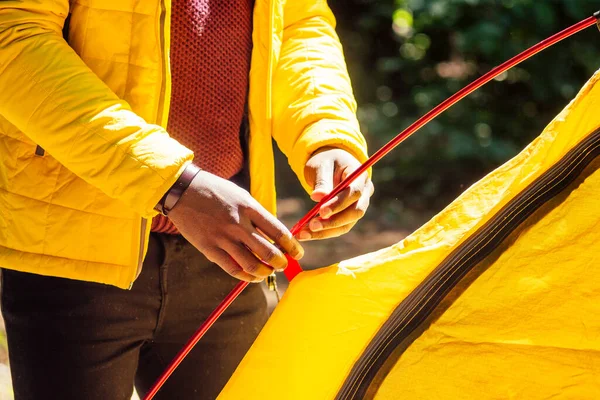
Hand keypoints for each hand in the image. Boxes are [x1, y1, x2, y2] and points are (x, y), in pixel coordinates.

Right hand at [168, 171, 303, 281]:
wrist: (183, 190)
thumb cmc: (216, 192)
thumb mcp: (241, 196)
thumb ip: (256, 215)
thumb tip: (275, 236)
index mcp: (249, 207)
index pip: (278, 231)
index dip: (291, 246)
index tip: (298, 253)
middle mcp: (238, 224)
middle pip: (267, 251)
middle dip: (280, 262)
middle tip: (284, 265)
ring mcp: (223, 237)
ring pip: (251, 264)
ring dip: (264, 272)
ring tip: (268, 272)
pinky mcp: (209, 248)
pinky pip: (232, 268)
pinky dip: (246, 276)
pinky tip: (252, 277)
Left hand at [300, 147, 373, 240]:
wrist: (329, 163)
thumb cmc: (326, 160)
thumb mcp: (321, 165)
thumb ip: (321, 180)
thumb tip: (318, 197)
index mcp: (360, 175)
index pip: (354, 192)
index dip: (339, 204)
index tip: (321, 212)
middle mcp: (364, 192)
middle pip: (355, 212)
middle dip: (334, 221)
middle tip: (311, 225)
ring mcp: (358, 205)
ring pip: (347, 224)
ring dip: (326, 231)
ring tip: (304, 233)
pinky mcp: (349, 215)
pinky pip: (339, 227)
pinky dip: (323, 232)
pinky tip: (306, 234)